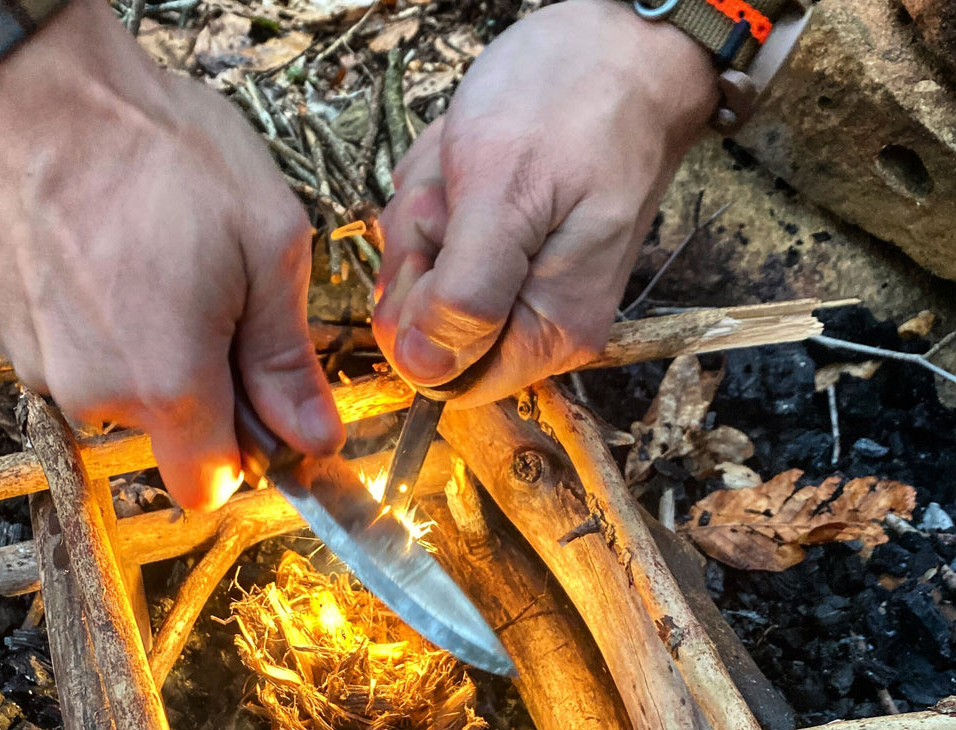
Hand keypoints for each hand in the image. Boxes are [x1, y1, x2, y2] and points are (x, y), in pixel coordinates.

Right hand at [0, 0, 342, 509]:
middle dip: (196, 386)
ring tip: (149, 261)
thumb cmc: (153, 150)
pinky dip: (91, 323)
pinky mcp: (3, 334)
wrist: (23, 84)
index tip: (257, 404)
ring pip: (115, 391)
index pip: (209, 486)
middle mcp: (96, 395)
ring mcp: (39, 366)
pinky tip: (100, 256)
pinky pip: (68, 355)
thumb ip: (287, 358)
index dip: (242, 452)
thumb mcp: (264, 242)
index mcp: (170, 386)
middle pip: (165, 434)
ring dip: (142, 349)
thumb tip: (315, 436)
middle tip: (208, 295)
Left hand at [372, 0, 717, 404]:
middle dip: (420, 252)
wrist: (622, 41)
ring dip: (425, 214)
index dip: (417, 319)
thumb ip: (464, 296)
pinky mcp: (500, 247)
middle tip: (456, 195)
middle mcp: (535, 321)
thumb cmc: (575, 105)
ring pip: (421, 276)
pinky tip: (468, 160)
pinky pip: (434, 239)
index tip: (437, 250)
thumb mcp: (504, 199)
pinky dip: (436, 193)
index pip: (445, 379)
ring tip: (470, 166)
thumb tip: (424, 370)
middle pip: (425, 327)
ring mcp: (515, 283)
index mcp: (547, 332)